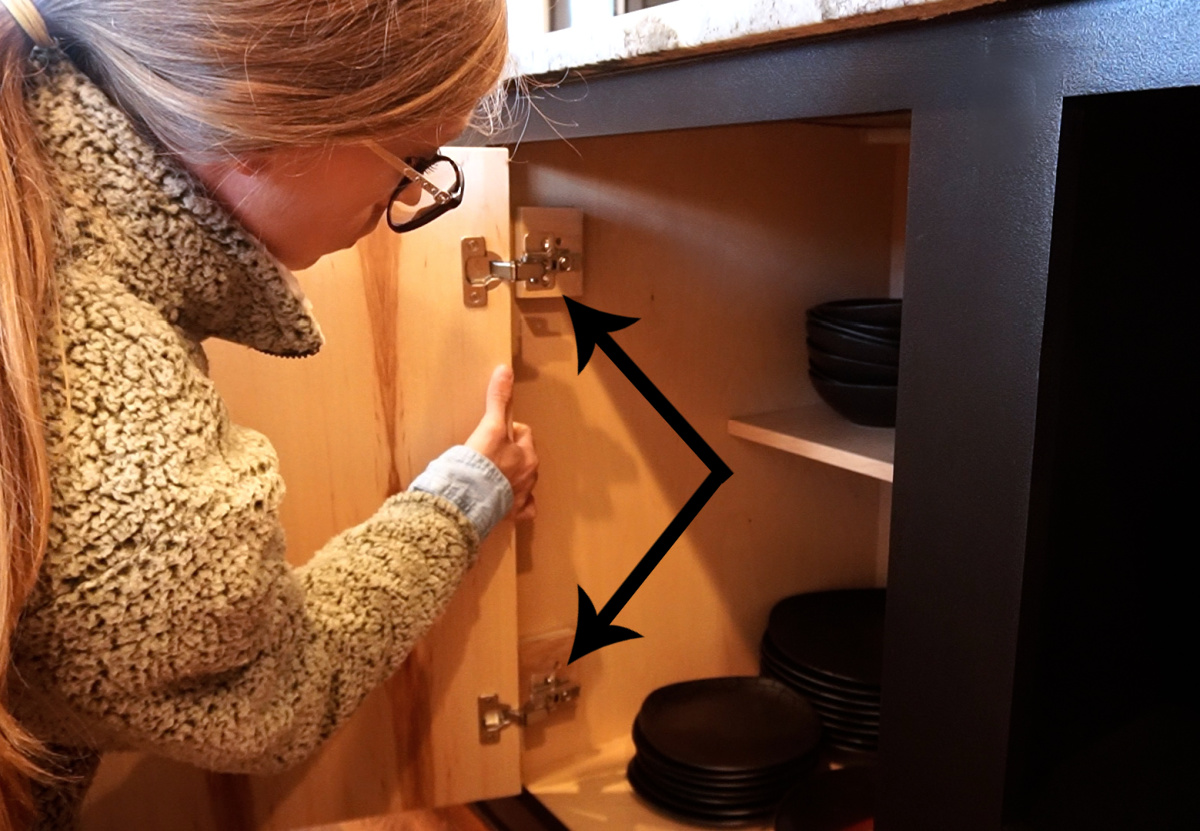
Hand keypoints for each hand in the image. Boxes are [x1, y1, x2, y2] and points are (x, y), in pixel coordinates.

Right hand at [465, 365, 537, 520]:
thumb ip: (498, 399)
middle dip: (511, 455)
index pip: (524, 434)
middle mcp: (530, 477)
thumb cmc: (479, 462)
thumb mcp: (489, 426)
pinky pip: (522, 510)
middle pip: (524, 458)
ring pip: (523, 483)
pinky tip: (504, 502)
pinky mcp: (511, 515)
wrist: (465, 500)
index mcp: (527, 455)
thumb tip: (505, 369)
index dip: (508, 431)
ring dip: (512, 479)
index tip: (492, 433)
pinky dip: (516, 505)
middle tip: (489, 456)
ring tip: (491, 479)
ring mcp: (521, 498)